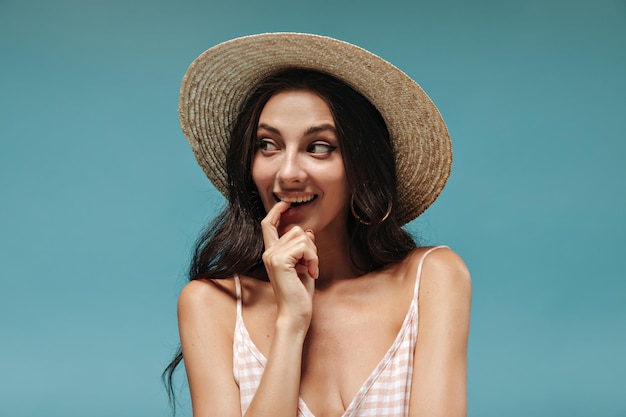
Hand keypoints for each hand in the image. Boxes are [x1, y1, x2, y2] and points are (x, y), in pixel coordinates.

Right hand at [261, 201, 318, 330]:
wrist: (295, 313)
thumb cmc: (300, 293)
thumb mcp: (304, 265)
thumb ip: (303, 248)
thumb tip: (308, 230)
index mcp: (271, 253)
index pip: (268, 225)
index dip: (276, 211)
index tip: (285, 203)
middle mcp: (268, 252)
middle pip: (295, 229)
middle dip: (310, 245)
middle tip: (311, 265)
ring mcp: (272, 256)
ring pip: (301, 236)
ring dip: (313, 253)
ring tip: (311, 270)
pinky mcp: (280, 261)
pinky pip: (304, 247)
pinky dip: (313, 259)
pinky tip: (311, 273)